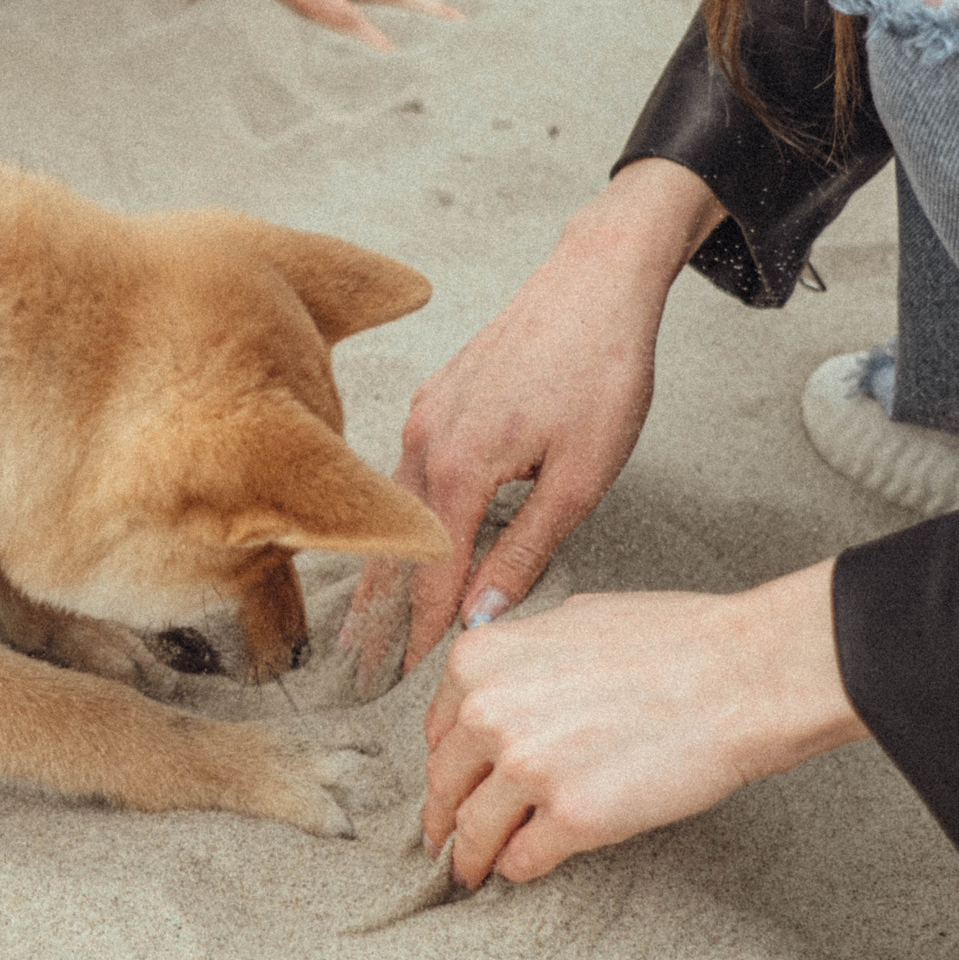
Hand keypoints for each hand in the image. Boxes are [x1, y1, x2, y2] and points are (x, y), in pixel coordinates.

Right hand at [350, 160, 725, 671]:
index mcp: (458, 469)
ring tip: (369, 618)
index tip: (402, 678)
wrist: (595, 280)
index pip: (429, 575)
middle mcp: (424, 442)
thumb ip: (526, 551)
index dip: (416, 632)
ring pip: (394, 509)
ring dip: (384, 566)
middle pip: (392, 547)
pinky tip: (404, 536)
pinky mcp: (435, 397)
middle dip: (376, 612)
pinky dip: (399, 517)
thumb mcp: (580, 478)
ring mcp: (424, 415)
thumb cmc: (601, 371)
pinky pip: (404, 472)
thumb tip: (482, 615)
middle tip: (357, 668)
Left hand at [420, 561, 866, 886]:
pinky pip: (523, 859)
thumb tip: (492, 687)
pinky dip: (520, 868)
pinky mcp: (574, 818)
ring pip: (475, 831)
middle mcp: (488, 713)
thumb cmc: (671, 640)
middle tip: (446, 838)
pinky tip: (527, 866)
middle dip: (447, 815)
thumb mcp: (568, 620)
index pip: (438, 732)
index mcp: (479, 662)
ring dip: (472, 855)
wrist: (741, 674)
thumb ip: (517, 659)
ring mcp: (528, 769)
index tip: (452, 785)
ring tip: (472, 870)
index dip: (449, 763)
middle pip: (446, 784)